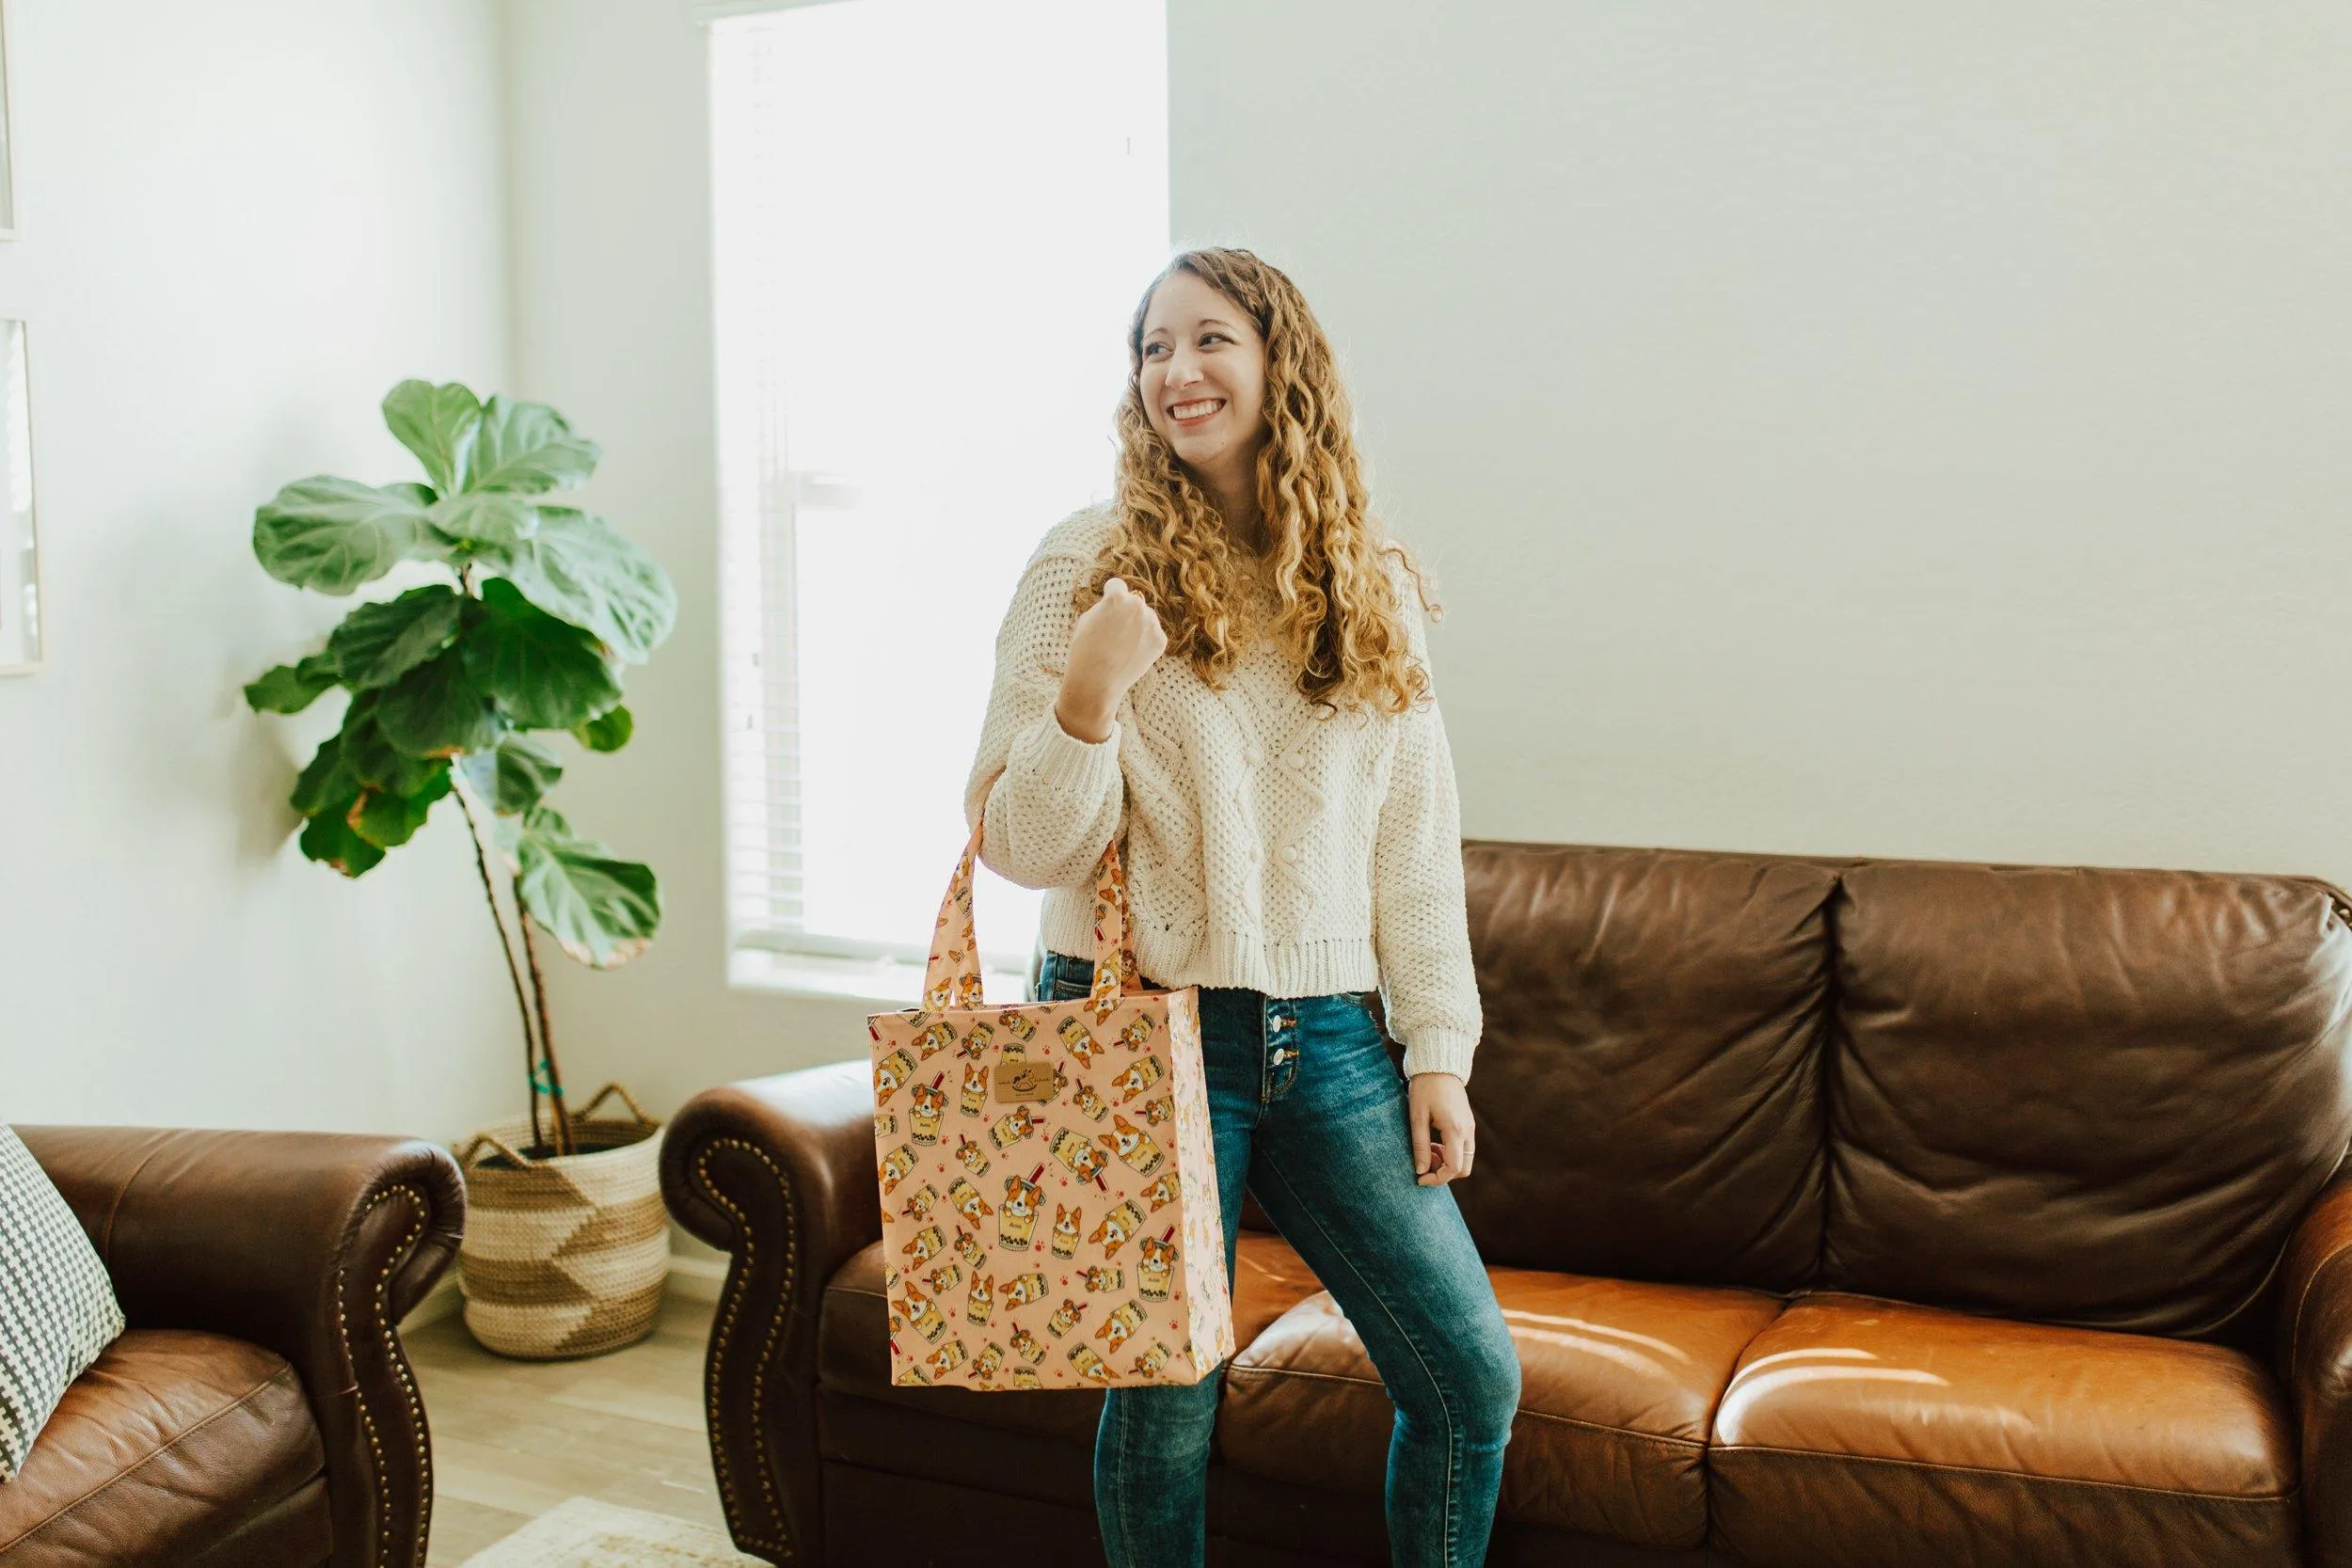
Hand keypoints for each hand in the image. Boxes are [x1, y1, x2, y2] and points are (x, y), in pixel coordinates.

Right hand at [1059, 576, 1165, 741]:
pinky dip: (1145, 642)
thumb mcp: (1087, 618)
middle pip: (1133, 603)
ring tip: (1121, 646)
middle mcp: (1138, 606)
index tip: (1107, 606)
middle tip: (1113, 633)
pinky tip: (1131, 653)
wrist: (1097, 682)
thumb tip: (1121, 602)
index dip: (1109, 595)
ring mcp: (1152, 624)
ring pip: (1145, 618)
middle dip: (1125, 613)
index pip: (1117, 585)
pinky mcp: (1160, 641)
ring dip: (1137, 626)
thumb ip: (1106, 605)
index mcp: (1117, 597)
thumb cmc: (1086, 650)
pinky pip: (1153, 634)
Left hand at [1408, 1071, 1473, 1185]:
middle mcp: (1468, 1131)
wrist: (1439, 1065)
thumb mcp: (1417, 1117)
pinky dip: (1451, 1153)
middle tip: (1424, 1162)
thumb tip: (1421, 1171)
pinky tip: (1435, 1142)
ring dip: (1447, 1162)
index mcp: (1455, 1130)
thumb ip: (1420, 1146)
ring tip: (1428, 1150)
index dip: (1437, 1179)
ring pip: (1466, 1159)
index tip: (1420, 1178)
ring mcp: (1470, 1127)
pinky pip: (1464, 1148)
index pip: (1453, 1168)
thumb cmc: (1425, 1088)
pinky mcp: (1468, 1124)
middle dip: (1444, 1173)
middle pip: (1464, 1169)